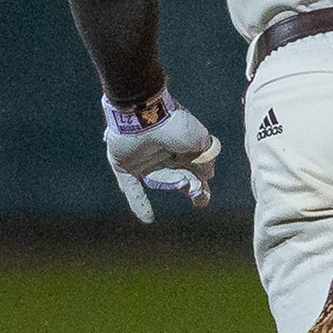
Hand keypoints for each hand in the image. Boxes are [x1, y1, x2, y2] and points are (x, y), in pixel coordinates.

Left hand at [103, 101, 219, 222]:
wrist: (143, 113)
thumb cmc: (174, 124)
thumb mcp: (199, 139)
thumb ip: (206, 158)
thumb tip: (208, 175)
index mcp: (178, 145)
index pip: (191, 169)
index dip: (199, 183)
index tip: (203, 194)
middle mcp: (161, 153)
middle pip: (175, 176)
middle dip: (189, 186)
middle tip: (199, 195)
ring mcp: (142, 159)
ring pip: (157, 180)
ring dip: (170, 185)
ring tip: (186, 192)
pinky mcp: (124, 165)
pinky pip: (130, 187)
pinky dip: (139, 204)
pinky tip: (148, 219)